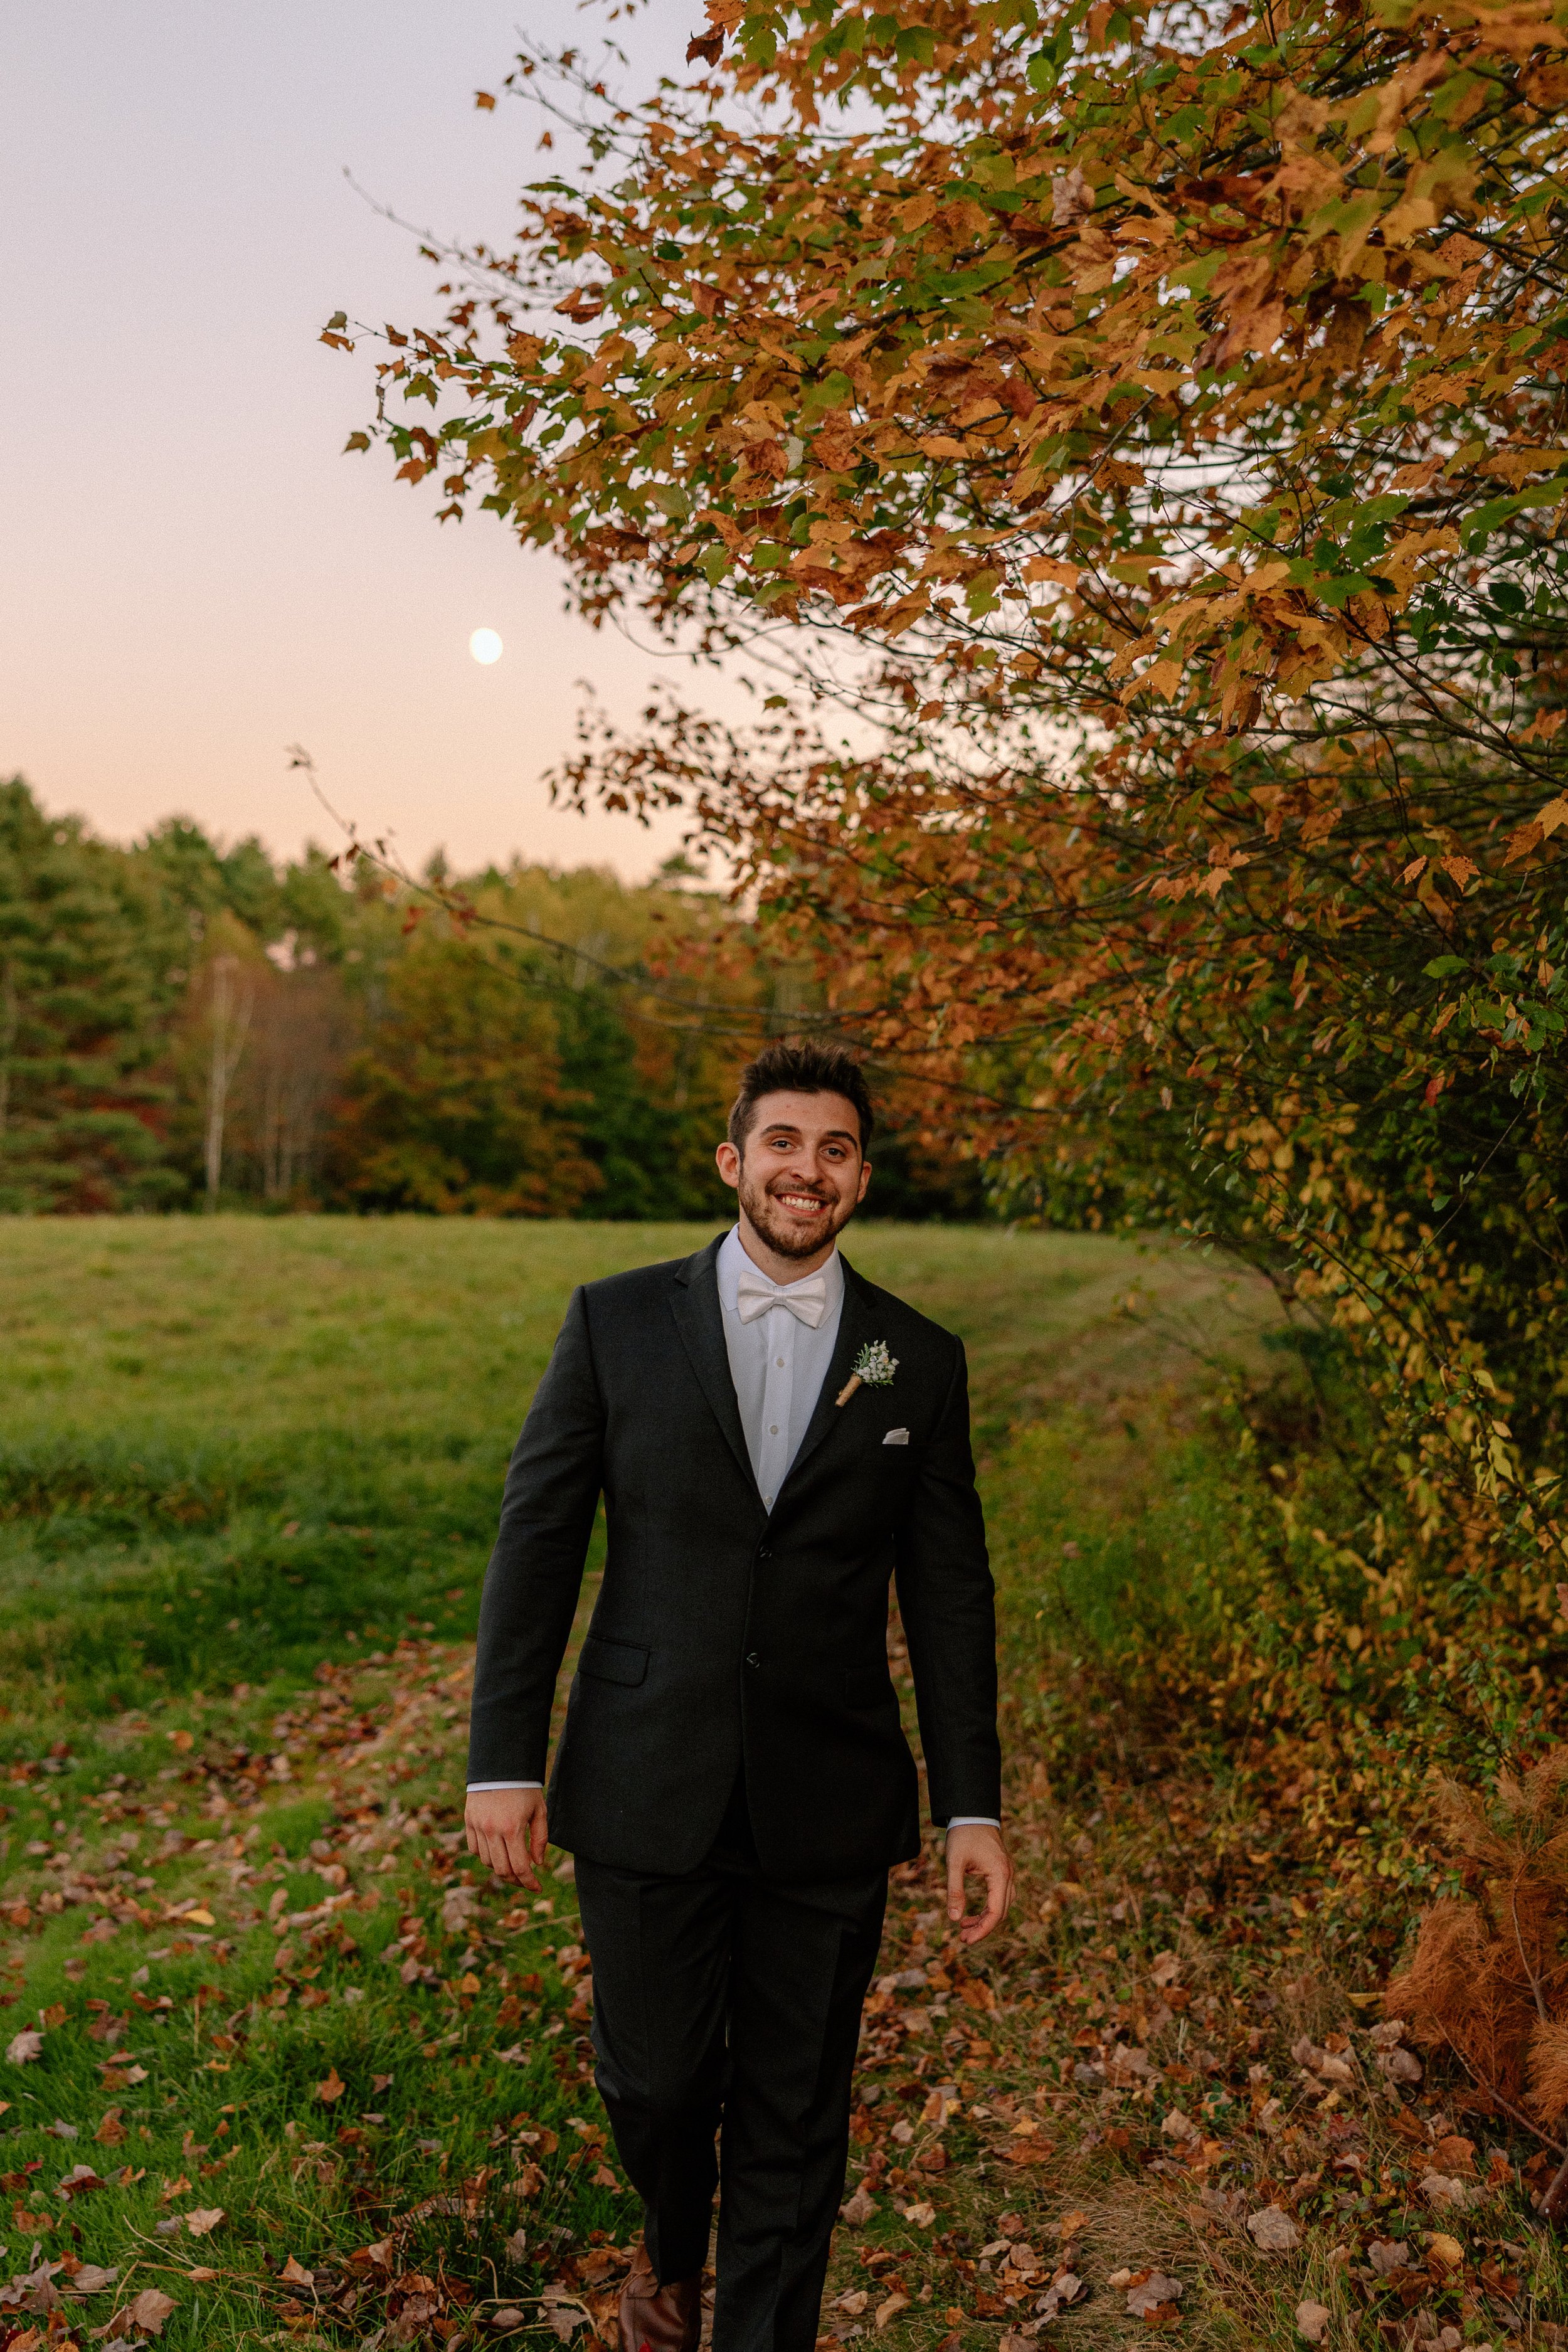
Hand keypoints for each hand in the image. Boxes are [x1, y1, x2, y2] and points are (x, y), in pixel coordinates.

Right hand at [465, 1787, 548, 1889]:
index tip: (537, 1888)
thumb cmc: (525, 1787)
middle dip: (516, 1880)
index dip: (529, 1882)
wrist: (500, 1764)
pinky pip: (475, 1849)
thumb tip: (538, 1863)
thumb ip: (540, 1838)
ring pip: (487, 1862)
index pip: (520, 1867)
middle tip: (526, 1880)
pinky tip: (497, 1853)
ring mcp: (478, 1826)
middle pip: (502, 1870)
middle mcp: (492, 1831)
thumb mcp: (539, 1810)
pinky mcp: (469, 1821)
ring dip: (502, 1868)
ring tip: (514, 1865)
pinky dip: (486, 1856)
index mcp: (512, 1829)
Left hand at [946, 1823, 1012, 1945]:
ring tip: (964, 1928)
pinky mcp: (1002, 1871)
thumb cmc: (963, 1836)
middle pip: (1001, 1912)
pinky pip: (999, 1896)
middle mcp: (1008, 1875)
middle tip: (963, 1939)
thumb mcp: (954, 1863)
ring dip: (985, 1919)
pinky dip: (988, 1908)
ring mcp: (1007, 1873)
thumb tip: (954, 1919)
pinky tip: (972, 1914)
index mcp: (1000, 1873)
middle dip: (983, 1927)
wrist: (972, 1813)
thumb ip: (955, 1891)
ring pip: (1002, 1905)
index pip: (996, 1911)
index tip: (967, 1940)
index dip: (983, 1929)